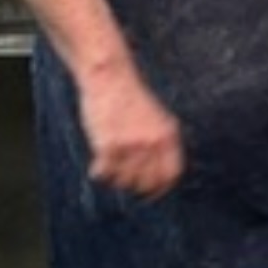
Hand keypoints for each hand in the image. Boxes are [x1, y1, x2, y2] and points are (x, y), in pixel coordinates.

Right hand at [80, 65, 184, 198]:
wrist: (111, 75)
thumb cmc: (129, 97)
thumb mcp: (155, 117)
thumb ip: (160, 144)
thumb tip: (158, 179)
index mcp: (169, 134)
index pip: (171, 175)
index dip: (160, 188)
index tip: (148, 193)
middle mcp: (154, 142)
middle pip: (146, 184)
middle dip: (133, 185)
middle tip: (122, 175)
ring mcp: (132, 145)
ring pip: (123, 182)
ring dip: (114, 177)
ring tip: (110, 162)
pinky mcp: (110, 145)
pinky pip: (104, 174)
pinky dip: (98, 172)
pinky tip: (97, 162)